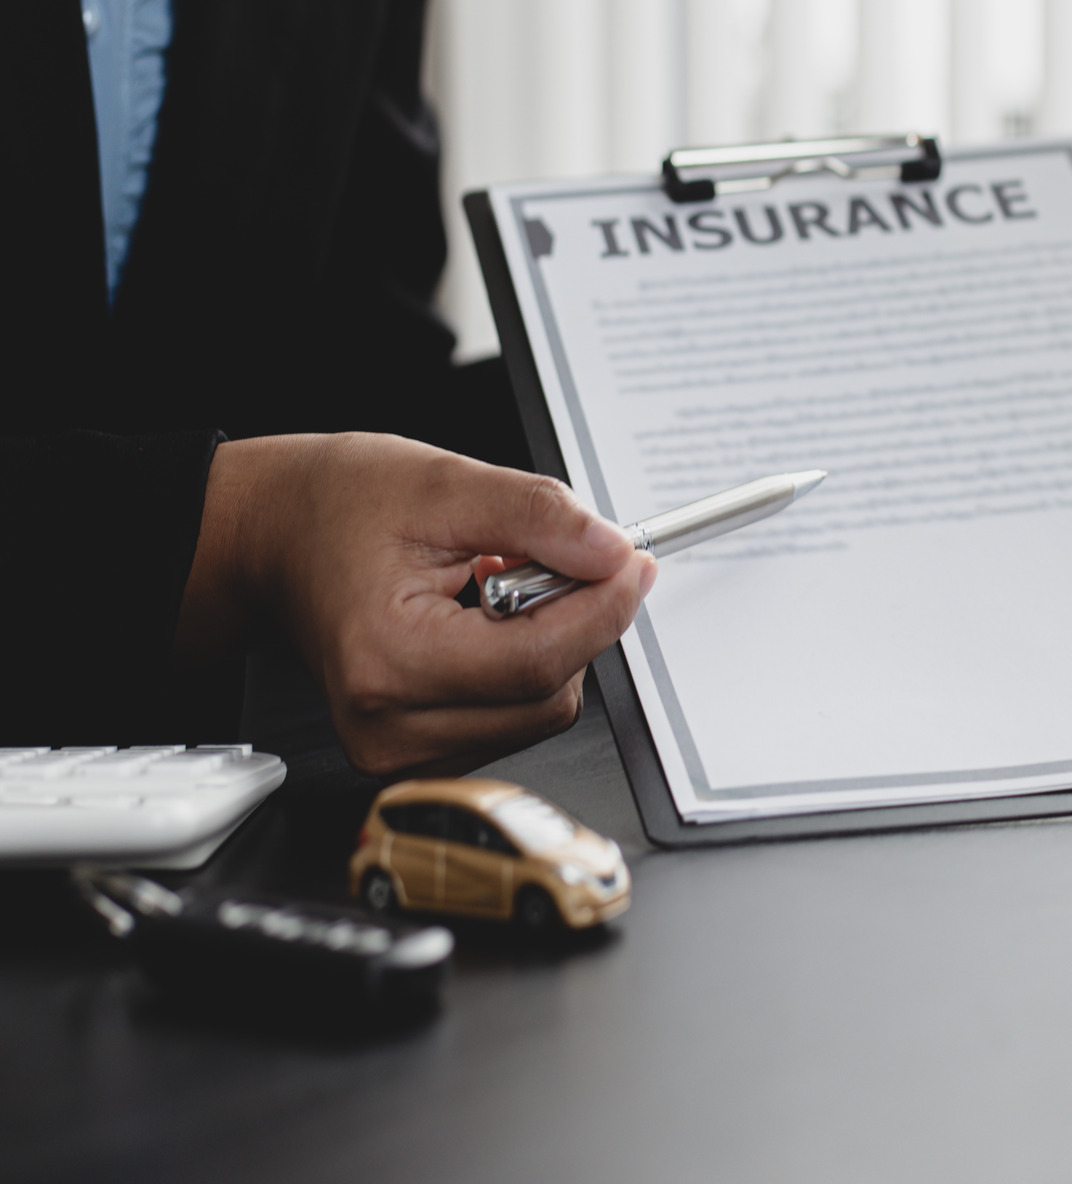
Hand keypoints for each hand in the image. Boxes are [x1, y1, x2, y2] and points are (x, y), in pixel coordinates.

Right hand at [174, 433, 655, 775]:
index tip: (632, 564)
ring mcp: (398, 749)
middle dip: (572, 621)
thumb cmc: (335, 508)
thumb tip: (611, 553)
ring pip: (538, 711)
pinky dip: (522, 668)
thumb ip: (538, 518)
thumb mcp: (445, 484)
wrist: (273, 536)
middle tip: (548, 557)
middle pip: (547, 694)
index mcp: (387, 660)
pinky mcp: (416, 752)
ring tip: (492, 585)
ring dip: (547, 644)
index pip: (537, 662)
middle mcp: (388, 724)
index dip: (602, 609)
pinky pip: (513, 718)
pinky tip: (481, 623)